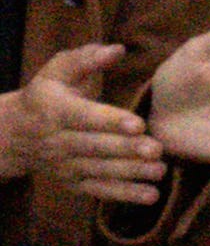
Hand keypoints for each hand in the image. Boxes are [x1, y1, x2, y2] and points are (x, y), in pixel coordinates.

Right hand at [0, 44, 161, 206]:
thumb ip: (85, 59)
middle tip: (156, 149)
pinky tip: (151, 196)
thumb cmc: (46, 95)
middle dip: (126, 149)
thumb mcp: (57, 71)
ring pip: (99, 170)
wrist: (13, 134)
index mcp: (54, 110)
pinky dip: (124, 195)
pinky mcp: (72, 183)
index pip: (83, 117)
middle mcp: (57, 140)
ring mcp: (64, 164)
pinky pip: (98, 191)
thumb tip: (116, 49)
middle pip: (94, 147)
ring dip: (130, 173)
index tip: (137, 124)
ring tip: (159, 170)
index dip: (110, 121)